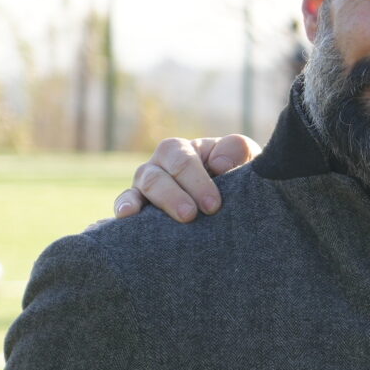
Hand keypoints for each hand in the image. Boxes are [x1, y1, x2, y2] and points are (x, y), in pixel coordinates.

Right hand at [113, 135, 260, 221]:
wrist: (232, 201)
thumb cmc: (236, 174)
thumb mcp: (244, 157)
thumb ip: (237, 151)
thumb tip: (219, 164)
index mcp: (181, 151)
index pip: (181, 160)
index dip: (196, 182)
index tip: (213, 205)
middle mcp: (159, 166)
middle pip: (158, 175)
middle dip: (175, 196)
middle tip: (192, 215)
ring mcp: (146, 186)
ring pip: (144, 187)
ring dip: (160, 203)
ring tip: (174, 218)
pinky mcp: (139, 206)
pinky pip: (126, 203)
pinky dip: (124, 206)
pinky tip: (127, 215)